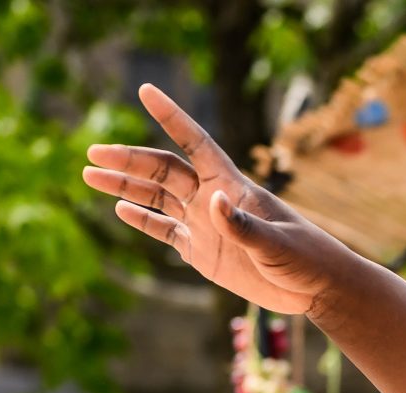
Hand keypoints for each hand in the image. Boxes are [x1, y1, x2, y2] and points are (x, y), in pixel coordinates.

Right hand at [83, 84, 355, 314]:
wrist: (316, 289)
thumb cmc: (306, 259)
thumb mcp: (277, 243)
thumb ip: (244, 225)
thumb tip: (212, 203)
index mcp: (231, 186)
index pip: (195, 143)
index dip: (171, 117)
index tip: (145, 91)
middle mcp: (213, 199)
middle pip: (163, 171)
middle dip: (128, 160)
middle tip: (92, 153)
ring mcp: (205, 225)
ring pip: (157, 198)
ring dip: (125, 187)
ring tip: (89, 176)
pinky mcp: (203, 252)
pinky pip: (165, 232)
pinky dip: (143, 221)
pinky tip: (120, 209)